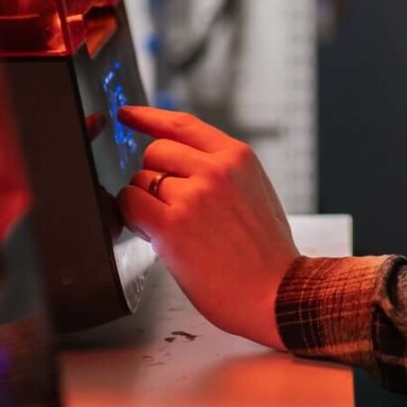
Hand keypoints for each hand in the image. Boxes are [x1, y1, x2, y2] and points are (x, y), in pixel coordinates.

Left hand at [116, 106, 299, 349]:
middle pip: (157, 151)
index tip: (128, 115)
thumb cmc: (268, 254)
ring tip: (173, 230)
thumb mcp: (256, 192)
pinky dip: (133, 217)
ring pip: (141, 179)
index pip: (183, 125)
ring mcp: (194, 195)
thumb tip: (183, 165)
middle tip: (169, 207)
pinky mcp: (173, 225)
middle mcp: (216, 169)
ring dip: (146, 203)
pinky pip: (131, 203)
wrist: (278, 292)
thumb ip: (223, 172)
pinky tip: (153, 233)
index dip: (149, 117)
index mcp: (238, 157)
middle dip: (154, 177)